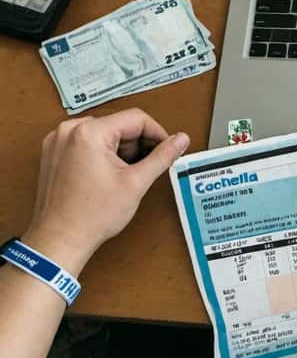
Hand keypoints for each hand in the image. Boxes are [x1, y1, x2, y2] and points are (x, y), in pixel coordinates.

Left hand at [22, 108, 189, 276]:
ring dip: (122, 150)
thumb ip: (162, 156)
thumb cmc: (90, 216)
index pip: (136, 119)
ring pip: (105, 134)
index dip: (158, 134)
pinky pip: (88, 142)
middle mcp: (70, 131)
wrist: (60, 239)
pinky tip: (111, 175)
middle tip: (150, 166)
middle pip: (120, 125)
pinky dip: (104, 154)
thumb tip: (180, 140)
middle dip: (139, 145)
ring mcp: (59, 141)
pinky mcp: (54, 152)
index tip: (168, 148)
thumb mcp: (136, 182)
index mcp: (89, 132)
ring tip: (128, 175)